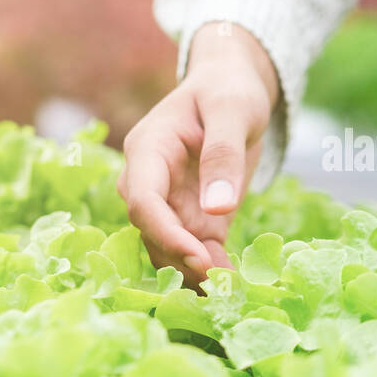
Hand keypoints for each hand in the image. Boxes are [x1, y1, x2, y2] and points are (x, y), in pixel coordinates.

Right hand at [119, 23, 279, 284]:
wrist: (233, 85)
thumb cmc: (229, 89)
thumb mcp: (233, 111)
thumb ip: (224, 156)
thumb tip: (217, 208)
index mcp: (148, 150)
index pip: (142, 200)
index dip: (165, 233)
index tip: (199, 257)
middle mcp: (149, 180)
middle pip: (152, 231)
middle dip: (181, 260)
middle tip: (220, 286)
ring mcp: (169, 201)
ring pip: (168, 247)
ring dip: (194, 272)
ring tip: (229, 292)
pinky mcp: (193, 215)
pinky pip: (194, 249)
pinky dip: (210, 268)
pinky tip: (232, 283)